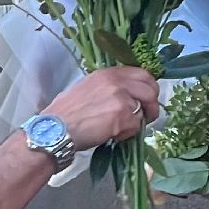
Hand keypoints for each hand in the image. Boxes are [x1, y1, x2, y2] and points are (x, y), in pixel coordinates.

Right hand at [39, 67, 159, 149]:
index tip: (146, 99)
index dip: (148, 87)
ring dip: (139, 121)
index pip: (142, 73)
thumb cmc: (65, 114)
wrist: (56, 129)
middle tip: (146, 116)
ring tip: (124, 129)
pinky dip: (128, 134)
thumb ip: (108, 88)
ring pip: (145, 109)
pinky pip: (136, 126)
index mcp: (107, 73)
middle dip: (152, 105)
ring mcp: (121, 97)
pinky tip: (112, 135)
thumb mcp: (86, 88)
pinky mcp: (123, 115)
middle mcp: (116, 81)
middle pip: (150, 89)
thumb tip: (127, 96)